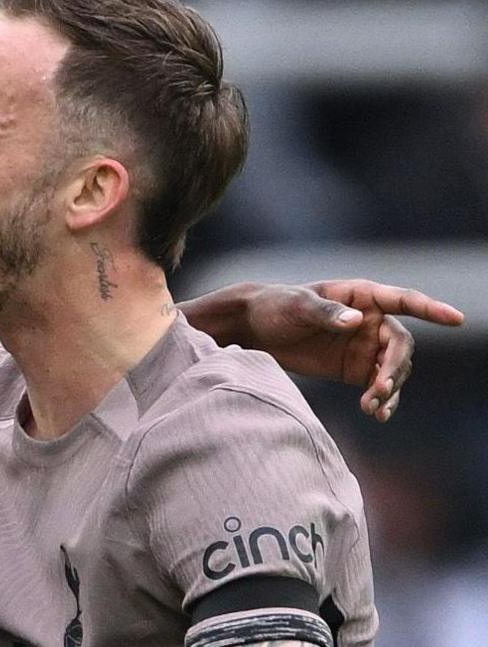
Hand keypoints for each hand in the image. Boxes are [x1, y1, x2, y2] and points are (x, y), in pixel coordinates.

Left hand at [237, 280, 463, 421]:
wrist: (253, 330)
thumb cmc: (276, 306)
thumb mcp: (297, 305)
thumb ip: (326, 313)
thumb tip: (354, 321)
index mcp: (361, 296)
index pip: (403, 300)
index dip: (431, 309)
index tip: (456, 319)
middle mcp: (370, 321)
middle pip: (400, 346)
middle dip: (395, 368)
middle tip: (379, 388)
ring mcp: (365, 347)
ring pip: (393, 370)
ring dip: (388, 389)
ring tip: (372, 407)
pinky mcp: (355, 370)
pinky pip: (378, 387)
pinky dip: (381, 400)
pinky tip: (377, 414)